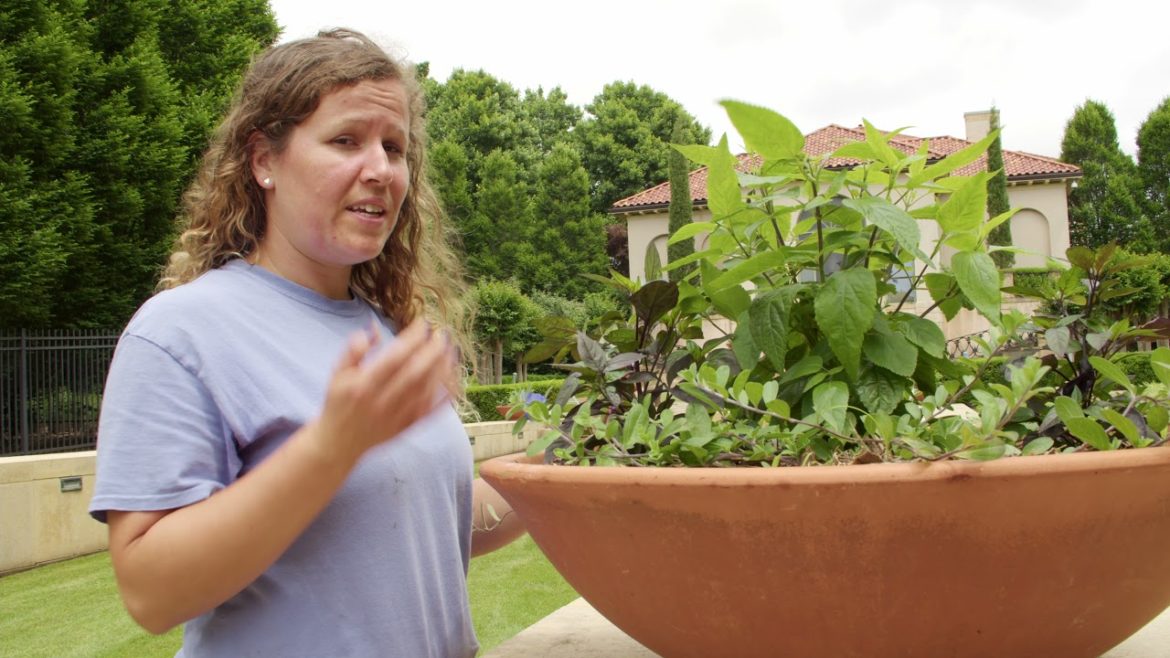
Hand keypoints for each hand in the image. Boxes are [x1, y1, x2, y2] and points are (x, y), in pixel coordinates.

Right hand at [308, 319, 458, 463]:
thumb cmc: (339, 403)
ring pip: (425, 392)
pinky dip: (445, 396)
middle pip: (414, 374)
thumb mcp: (337, 374)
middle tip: (442, 334)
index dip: (411, 340)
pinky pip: (430, 412)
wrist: (339, 443)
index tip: (423, 323)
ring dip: (442, 370)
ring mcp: (396, 417)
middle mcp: (381, 402)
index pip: (393, 358)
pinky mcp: (406, 428)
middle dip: (431, 352)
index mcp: (363, 386)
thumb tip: (373, 328)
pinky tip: (455, 379)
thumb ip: (354, 350)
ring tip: (450, 350)